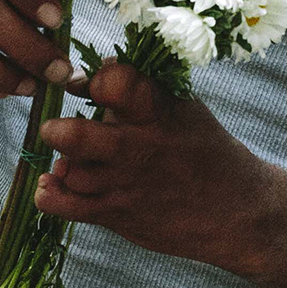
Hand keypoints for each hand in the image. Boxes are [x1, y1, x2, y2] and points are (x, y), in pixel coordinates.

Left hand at [35, 61, 272, 273]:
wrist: (236, 212)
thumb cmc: (204, 150)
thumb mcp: (183, 109)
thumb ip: (138, 89)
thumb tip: (89, 72)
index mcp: (159, 113)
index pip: (113, 83)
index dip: (95, 79)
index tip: (91, 86)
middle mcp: (138, 149)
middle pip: (78, 137)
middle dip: (59, 129)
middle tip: (57, 127)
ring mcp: (125, 186)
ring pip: (70, 171)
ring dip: (62, 162)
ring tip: (70, 158)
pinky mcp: (116, 215)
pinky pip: (65, 207)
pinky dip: (50, 194)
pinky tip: (53, 183)